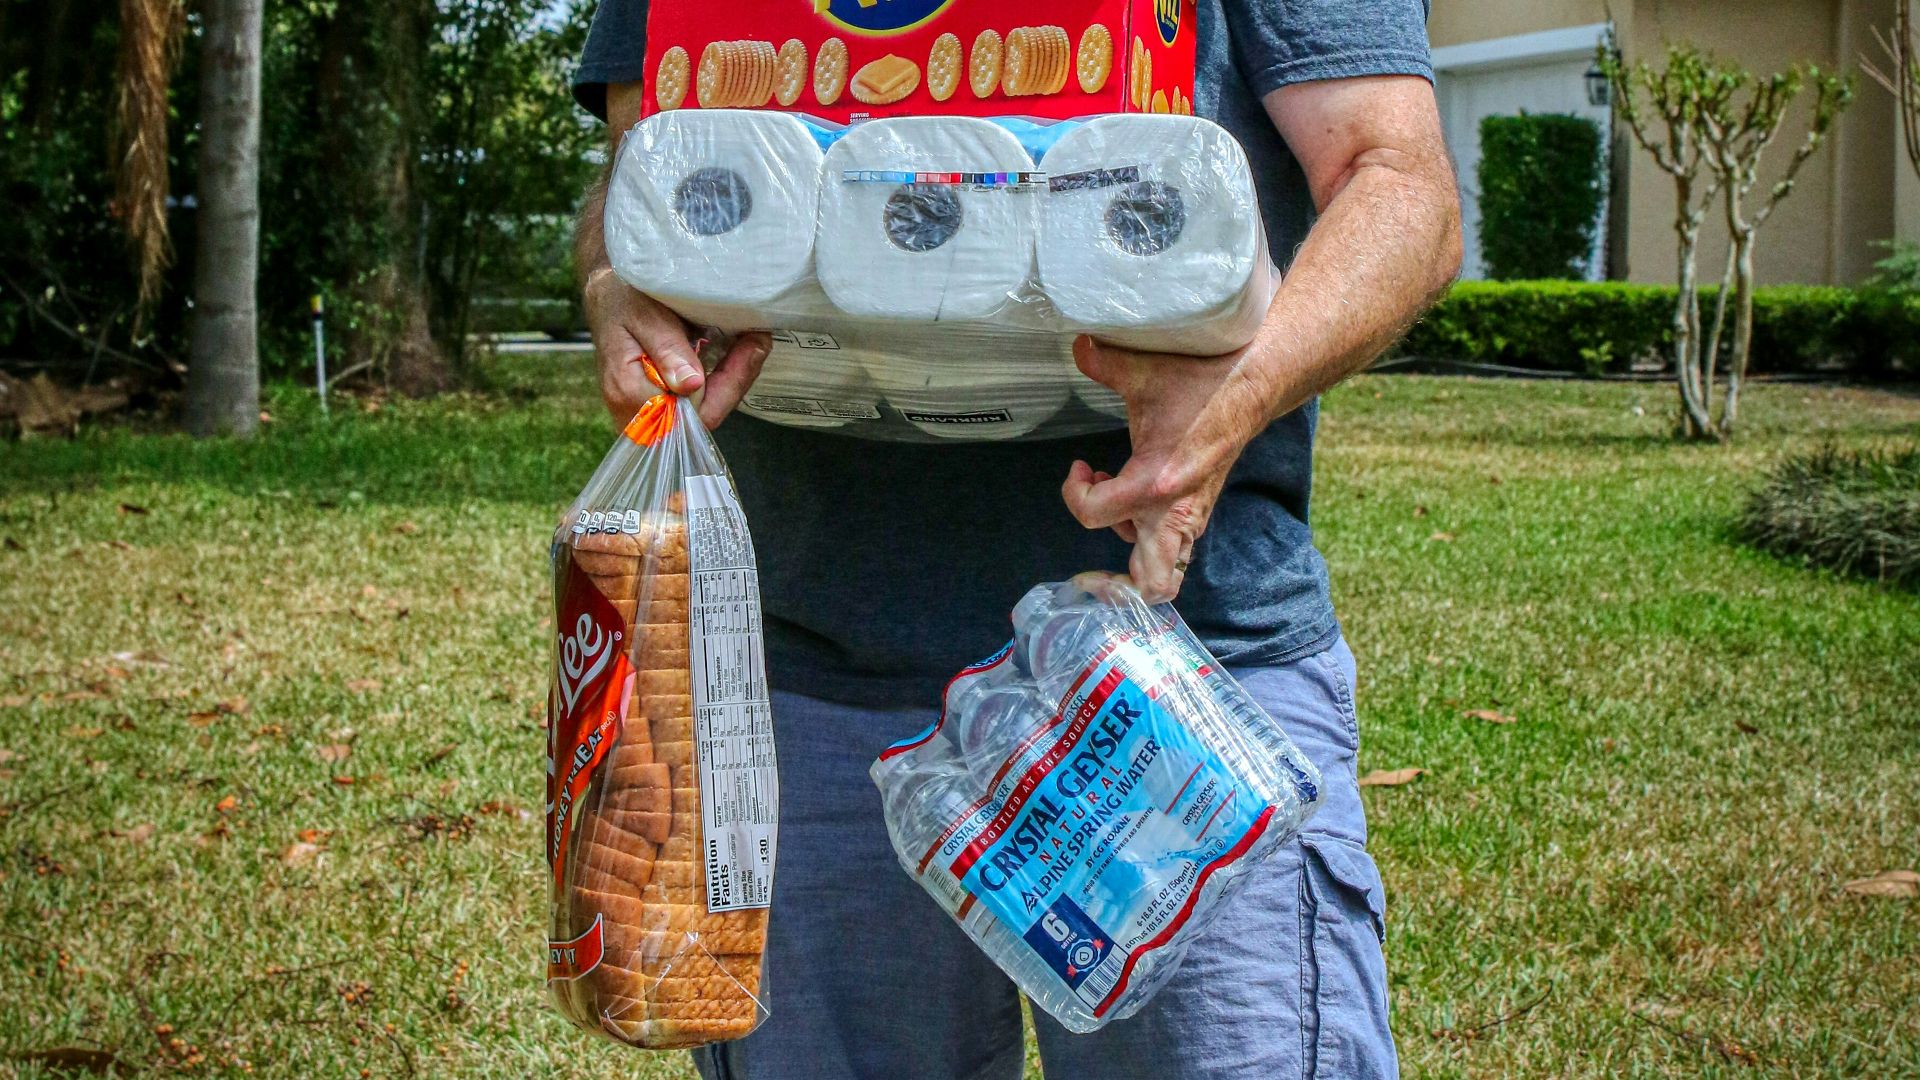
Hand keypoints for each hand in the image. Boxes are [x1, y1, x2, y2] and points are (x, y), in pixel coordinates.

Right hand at [583, 267, 770, 429]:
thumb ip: (666, 350)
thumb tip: (691, 385)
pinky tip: (735, 353)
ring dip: (732, 377)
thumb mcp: (644, 314)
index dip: (727, 384)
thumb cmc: (620, 300)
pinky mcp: (661, 404)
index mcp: (629, 392)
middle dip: (736, 379)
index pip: (691, 413)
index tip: (752, 347)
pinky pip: (698, 401)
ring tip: (752, 342)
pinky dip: (720, 377)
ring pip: (704, 410)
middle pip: (702, 416)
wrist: (606, 297)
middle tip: (758, 340)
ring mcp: (649, 413)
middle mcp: (637, 413)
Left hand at [1060, 335, 1271, 602]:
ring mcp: (1191, 517)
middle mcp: (1175, 512)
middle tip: (1092, 555)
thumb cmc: (1202, 383)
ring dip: (1132, 554)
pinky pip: (1174, 548)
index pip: (1091, 515)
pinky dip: (1151, 542)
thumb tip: (1079, 345)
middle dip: (1114, 581)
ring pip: (1163, 571)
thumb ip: (1103, 362)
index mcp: (1154, 484)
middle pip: (1148, 583)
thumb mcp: (1145, 372)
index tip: (1080, 466)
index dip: (1072, 493)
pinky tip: (1138, 505)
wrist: (1253, 386)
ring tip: (1117, 513)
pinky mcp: (1199, 511)